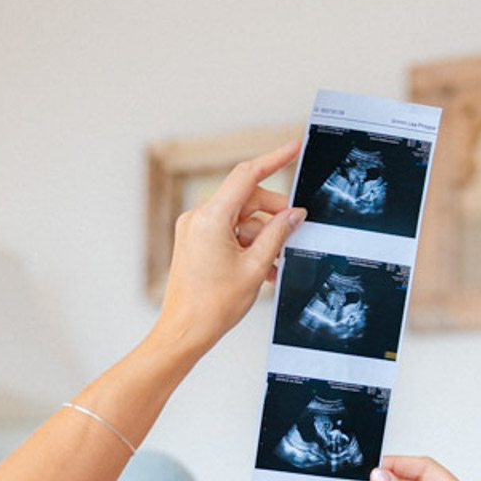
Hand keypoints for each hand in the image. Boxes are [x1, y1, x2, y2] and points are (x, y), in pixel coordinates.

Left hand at [155, 141, 304, 358]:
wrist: (184, 332)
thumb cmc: (213, 306)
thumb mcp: (256, 268)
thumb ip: (278, 235)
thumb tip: (295, 214)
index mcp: (211, 218)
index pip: (247, 175)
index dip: (274, 159)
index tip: (294, 148)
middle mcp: (198, 218)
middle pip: (247, 201)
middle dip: (273, 216)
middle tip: (296, 234)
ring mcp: (195, 230)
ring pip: (241, 220)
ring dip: (263, 239)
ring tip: (278, 266)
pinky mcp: (196, 243)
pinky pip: (229, 234)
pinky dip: (248, 246)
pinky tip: (264, 268)